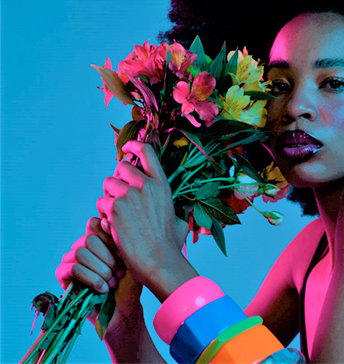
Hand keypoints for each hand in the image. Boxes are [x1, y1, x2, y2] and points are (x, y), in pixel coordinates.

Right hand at [56, 217, 142, 333]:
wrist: (124, 310)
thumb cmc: (130, 283)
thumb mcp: (131, 258)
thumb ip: (119, 238)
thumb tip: (105, 221)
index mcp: (97, 238)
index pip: (94, 224)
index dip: (110, 239)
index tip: (124, 256)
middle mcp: (81, 245)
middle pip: (88, 239)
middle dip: (108, 258)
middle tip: (119, 273)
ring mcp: (70, 259)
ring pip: (80, 253)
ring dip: (100, 270)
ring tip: (112, 282)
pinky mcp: (62, 275)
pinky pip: (74, 269)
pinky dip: (92, 279)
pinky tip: (103, 289)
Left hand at [96, 140, 188, 288]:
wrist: (159, 262)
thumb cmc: (170, 247)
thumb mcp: (180, 222)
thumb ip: (174, 213)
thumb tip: (177, 217)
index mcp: (162, 186)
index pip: (147, 153)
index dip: (135, 145)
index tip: (127, 147)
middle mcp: (146, 186)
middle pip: (121, 167)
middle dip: (118, 180)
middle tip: (119, 198)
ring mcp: (129, 195)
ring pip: (108, 184)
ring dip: (109, 198)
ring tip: (117, 216)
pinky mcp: (114, 208)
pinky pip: (101, 203)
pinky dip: (103, 214)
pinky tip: (113, 227)